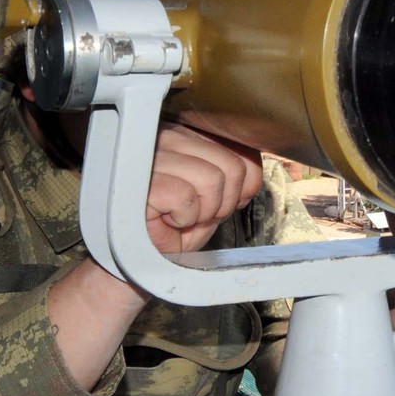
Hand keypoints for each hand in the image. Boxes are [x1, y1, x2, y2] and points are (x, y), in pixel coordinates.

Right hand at [144, 125, 263, 255]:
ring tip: (181, 217)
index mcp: (187, 136)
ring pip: (213, 180)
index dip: (241, 185)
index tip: (219, 202)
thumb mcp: (214, 199)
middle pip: (232, 167)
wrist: (142, 260)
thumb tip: (253, 174)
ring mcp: (151, 155)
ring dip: (203, 212)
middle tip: (198, 214)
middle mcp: (167, 137)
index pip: (239, 148)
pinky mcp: (142, 180)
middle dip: (224, 203)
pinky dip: (183, 219)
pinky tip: (165, 219)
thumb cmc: (172, 228)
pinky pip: (187, 197)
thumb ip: (236, 178)